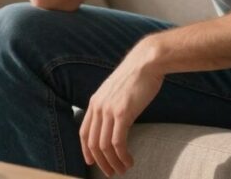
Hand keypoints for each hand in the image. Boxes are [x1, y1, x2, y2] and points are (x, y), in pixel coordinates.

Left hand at [79, 39, 163, 175]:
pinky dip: (122, 156)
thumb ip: (111, 104)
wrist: (146, 62)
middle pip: (93, 143)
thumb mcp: (117, 90)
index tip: (91, 161)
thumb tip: (115, 119)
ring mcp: (109, 110)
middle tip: (111, 172)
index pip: (84, 132)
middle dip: (101, 162)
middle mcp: (98, 107)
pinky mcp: (122, 113)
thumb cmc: (136, 75)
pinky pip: (117, 142)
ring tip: (122, 169)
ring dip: (113, 162)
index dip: (86, 150)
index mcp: (95, 101)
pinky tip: (129, 160)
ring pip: (104, 146)